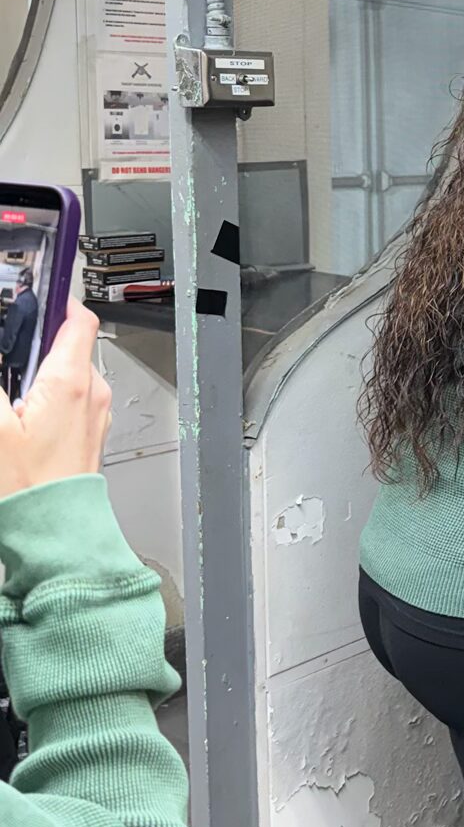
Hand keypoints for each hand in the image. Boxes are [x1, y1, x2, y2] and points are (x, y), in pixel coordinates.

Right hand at [0, 303, 111, 497]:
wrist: (53, 536)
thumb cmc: (27, 490)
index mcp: (72, 382)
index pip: (78, 319)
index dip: (57, 300)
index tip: (37, 291)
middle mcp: (92, 394)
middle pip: (65, 346)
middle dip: (32, 344)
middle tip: (5, 356)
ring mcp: (93, 415)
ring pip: (65, 375)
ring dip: (36, 375)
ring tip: (8, 398)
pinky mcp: (87, 434)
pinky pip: (68, 401)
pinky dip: (44, 397)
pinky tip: (18, 418)